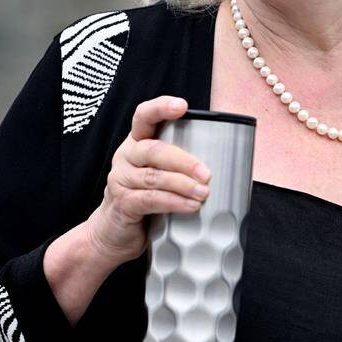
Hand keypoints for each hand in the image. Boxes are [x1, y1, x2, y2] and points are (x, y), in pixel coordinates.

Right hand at [84, 96, 211, 266]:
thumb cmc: (145, 201)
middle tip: (207, 174)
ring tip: (203, 193)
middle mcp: (125, 157)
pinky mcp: (122, 203)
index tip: (182, 106)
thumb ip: (179, 166)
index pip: (144, 117)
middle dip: (184, 160)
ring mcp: (120, 180)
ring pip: (154, 176)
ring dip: (182, 184)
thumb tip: (228, 165)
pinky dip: (173, 202)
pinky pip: (150, 199)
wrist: (114, 235)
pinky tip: (190, 206)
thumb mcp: (159, 176)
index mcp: (137, 143)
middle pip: (154, 149)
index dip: (161, 108)